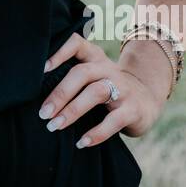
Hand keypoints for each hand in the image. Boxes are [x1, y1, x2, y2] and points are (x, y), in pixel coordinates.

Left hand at [37, 31, 164, 148]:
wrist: (148, 99)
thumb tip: (37, 95)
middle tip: (43, 113)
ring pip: (96, 92)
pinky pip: (113, 120)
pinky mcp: (133, 109)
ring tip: (55, 126)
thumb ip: (72, 77)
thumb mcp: (93, 75)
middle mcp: (109, 69)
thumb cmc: (109, 87)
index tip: (42, 69)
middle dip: (60, 93)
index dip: (59, 52)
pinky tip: (81, 142)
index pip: (77, 44)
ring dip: (73, 111)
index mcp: (95, 58)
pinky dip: (96, 133)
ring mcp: (123, 88)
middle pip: (82, 73)